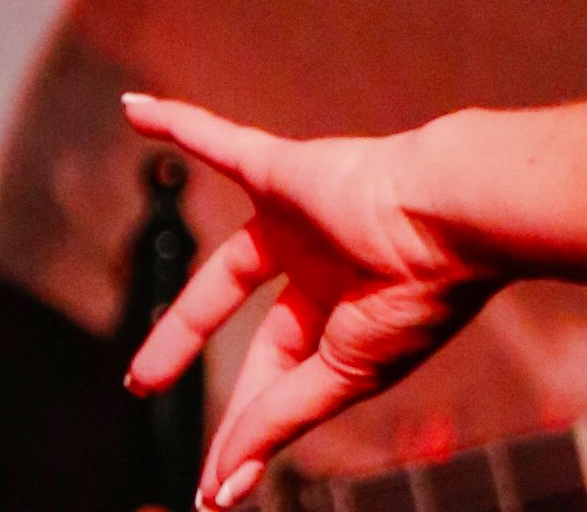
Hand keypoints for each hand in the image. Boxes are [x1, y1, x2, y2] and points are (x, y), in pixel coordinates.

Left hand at [122, 94, 492, 510]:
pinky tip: (136, 112)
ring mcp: (304, 219)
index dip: (247, 425)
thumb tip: (223, 484)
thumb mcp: (345, 372)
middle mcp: (328, 268)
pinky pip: (220, 142)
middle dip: (200, 362)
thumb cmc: (421, 294)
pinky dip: (180, 125)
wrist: (452, 216)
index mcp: (354, 315)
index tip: (215, 486)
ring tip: (134, 349)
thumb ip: (277, 418)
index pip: (283, 373)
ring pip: (226, 270)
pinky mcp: (283, 171)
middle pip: (252, 328)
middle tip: (143, 389)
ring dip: (179, 313)